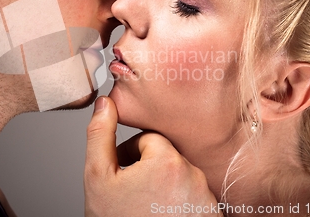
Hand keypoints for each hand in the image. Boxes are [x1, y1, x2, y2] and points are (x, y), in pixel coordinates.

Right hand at [84, 96, 221, 216]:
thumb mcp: (97, 177)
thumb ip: (100, 135)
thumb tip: (106, 103)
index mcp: (168, 161)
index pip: (148, 140)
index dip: (129, 155)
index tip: (120, 174)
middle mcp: (194, 176)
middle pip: (166, 157)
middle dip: (146, 169)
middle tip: (130, 192)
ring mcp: (206, 198)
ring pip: (180, 176)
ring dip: (162, 185)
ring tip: (144, 206)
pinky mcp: (211, 214)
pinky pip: (193, 195)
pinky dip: (177, 201)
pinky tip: (160, 214)